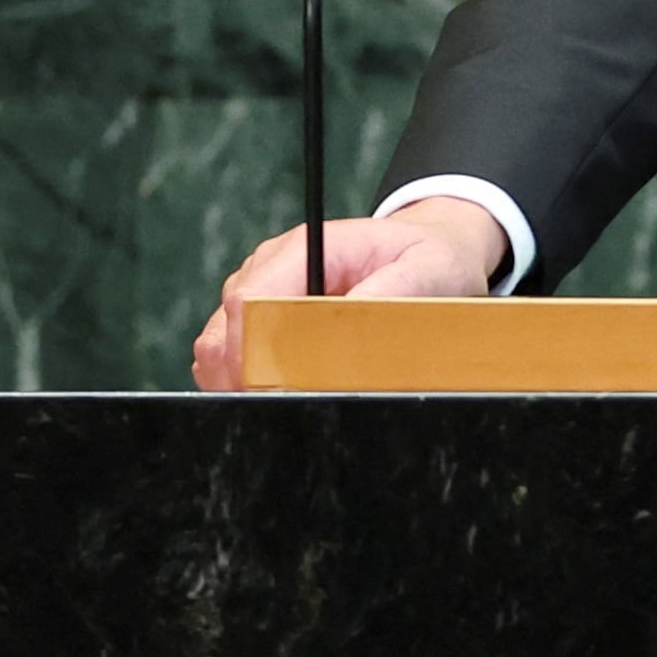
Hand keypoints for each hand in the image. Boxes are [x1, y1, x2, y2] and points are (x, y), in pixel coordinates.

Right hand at [187, 199, 512, 390]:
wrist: (431, 249)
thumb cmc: (429, 257)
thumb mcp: (429, 269)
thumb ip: (390, 293)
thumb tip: (349, 329)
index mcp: (304, 249)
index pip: (249, 301)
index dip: (251, 351)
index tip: (274, 391)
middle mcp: (273, 268)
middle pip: (227, 332)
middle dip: (246, 376)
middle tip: (288, 407)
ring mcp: (265, 294)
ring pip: (225, 351)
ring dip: (251, 382)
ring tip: (296, 399)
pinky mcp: (268, 320)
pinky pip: (242, 360)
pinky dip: (257, 382)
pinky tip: (290, 392)